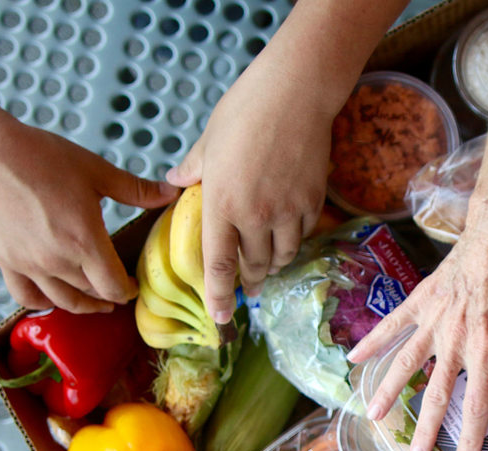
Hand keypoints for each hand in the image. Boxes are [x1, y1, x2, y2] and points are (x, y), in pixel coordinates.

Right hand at [0, 118, 177, 312]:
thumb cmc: (43, 157)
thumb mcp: (98, 172)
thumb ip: (137, 190)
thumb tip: (172, 194)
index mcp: (84, 240)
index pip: (114, 286)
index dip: (129, 290)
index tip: (135, 284)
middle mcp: (57, 260)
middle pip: (92, 294)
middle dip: (110, 294)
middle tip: (120, 287)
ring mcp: (29, 264)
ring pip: (63, 301)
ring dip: (84, 304)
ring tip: (97, 301)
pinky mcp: (7, 261)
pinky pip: (28, 297)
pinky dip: (45, 303)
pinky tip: (56, 297)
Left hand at [166, 79, 327, 323]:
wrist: (295, 95)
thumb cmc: (245, 112)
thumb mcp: (208, 141)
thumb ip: (193, 169)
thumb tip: (175, 181)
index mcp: (221, 204)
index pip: (218, 264)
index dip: (219, 297)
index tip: (220, 318)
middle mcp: (255, 216)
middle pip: (254, 265)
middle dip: (251, 281)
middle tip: (248, 287)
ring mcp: (287, 211)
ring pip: (283, 254)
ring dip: (274, 263)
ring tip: (269, 262)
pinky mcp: (313, 201)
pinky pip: (304, 233)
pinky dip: (295, 239)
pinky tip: (291, 232)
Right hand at [349, 211, 487, 450]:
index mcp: (487, 349)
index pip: (478, 402)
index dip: (472, 435)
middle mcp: (456, 340)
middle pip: (437, 392)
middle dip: (427, 428)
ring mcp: (435, 319)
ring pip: (407, 362)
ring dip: (390, 391)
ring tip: (374, 416)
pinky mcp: (421, 299)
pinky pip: (393, 323)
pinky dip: (373, 341)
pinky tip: (354, 358)